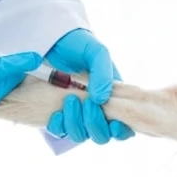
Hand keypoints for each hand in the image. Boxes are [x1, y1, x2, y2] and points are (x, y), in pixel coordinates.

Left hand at [44, 28, 133, 143]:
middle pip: (101, 135)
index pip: (122, 126)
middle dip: (94, 123)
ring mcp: (77, 113)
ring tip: (69, 100)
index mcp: (113, 98)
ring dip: (76, 123)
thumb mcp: (97, 53)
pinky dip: (58, 125)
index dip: (120, 131)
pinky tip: (56, 113)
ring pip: (81, 135)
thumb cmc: (81, 45)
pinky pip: (59, 130)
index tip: (113, 123)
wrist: (54, 41)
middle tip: (85, 102)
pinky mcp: (59, 113)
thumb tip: (101, 99)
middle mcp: (96, 110)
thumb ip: (103, 73)